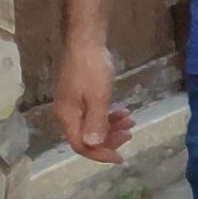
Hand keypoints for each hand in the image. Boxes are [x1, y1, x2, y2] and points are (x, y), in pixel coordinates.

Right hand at [51, 33, 127, 163]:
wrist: (85, 42)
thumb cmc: (92, 68)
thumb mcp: (98, 97)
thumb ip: (96, 122)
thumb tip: (93, 145)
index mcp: (67, 116)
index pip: (81, 145)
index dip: (100, 154)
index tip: (121, 156)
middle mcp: (66, 114)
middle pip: (87, 138)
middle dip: (109, 139)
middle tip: (130, 133)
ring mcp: (72, 105)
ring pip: (92, 126)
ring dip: (112, 127)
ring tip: (131, 121)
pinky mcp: (79, 97)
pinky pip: (94, 114)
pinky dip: (108, 116)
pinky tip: (124, 112)